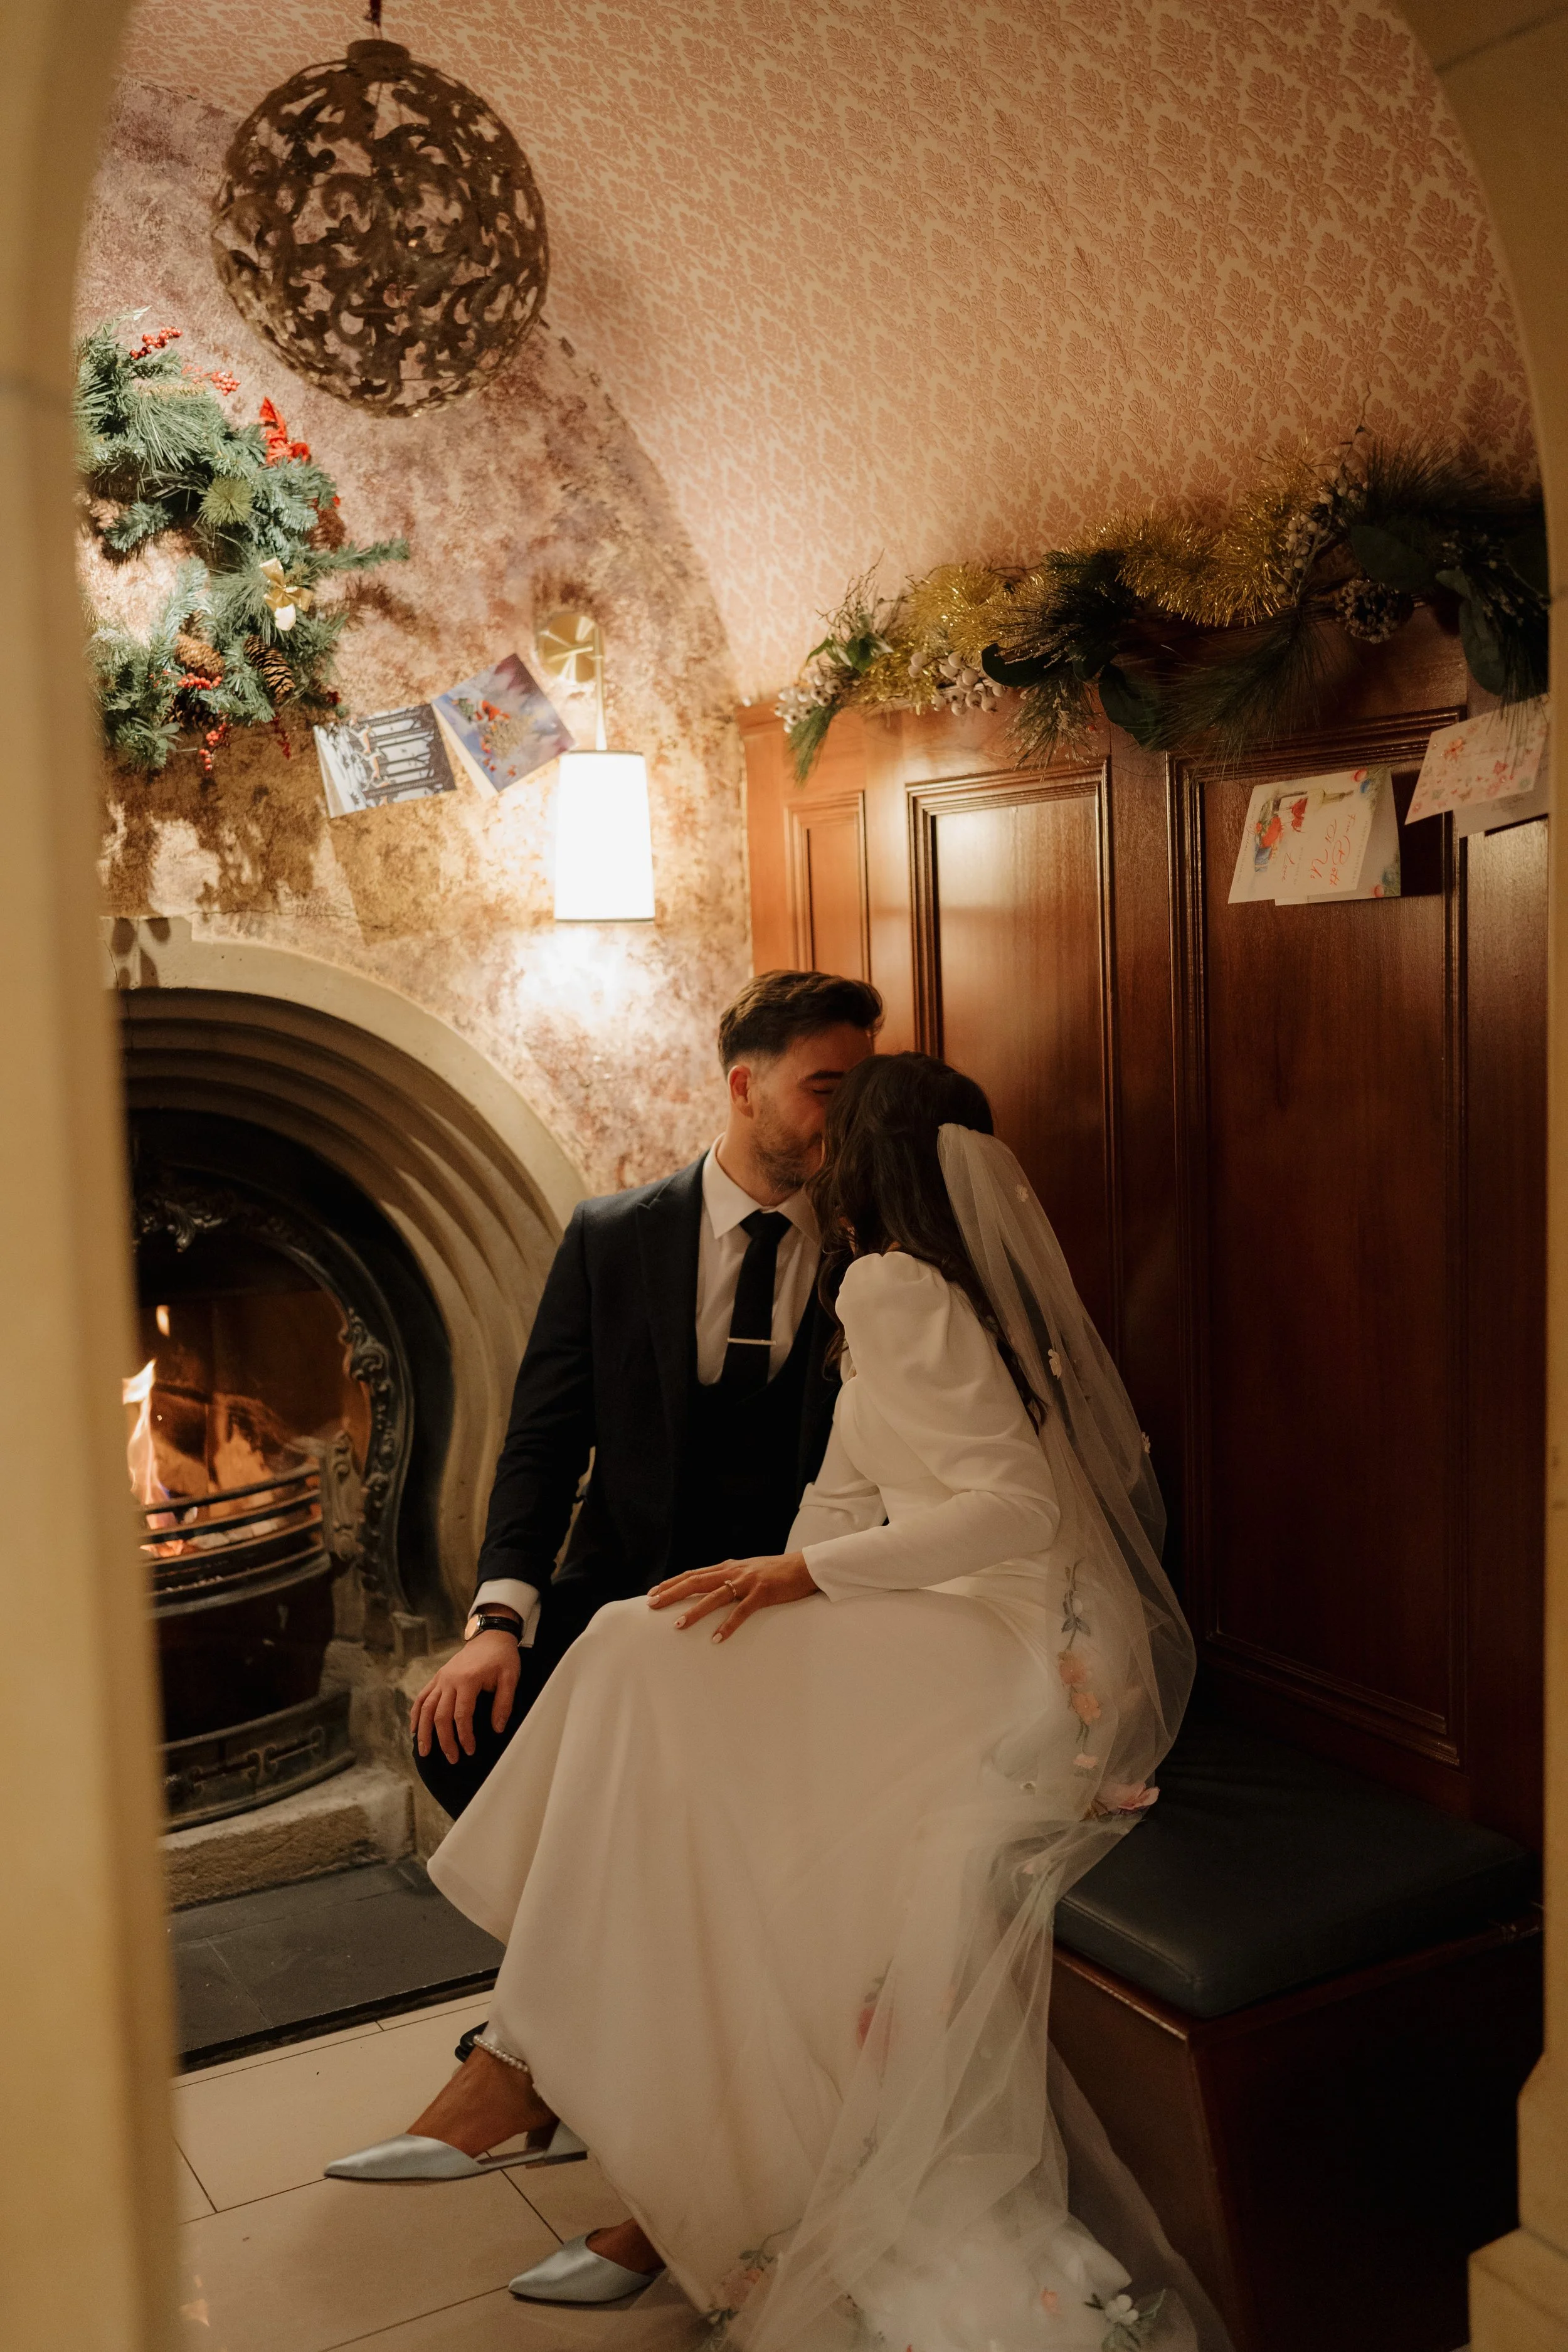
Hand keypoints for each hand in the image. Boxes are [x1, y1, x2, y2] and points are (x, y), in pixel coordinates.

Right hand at [410, 1629, 521, 1763]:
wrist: (490, 1636)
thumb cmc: (502, 1658)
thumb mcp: (510, 1678)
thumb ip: (504, 1704)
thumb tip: (497, 1729)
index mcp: (467, 1680)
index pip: (461, 1715)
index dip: (464, 1736)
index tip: (469, 1751)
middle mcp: (449, 1680)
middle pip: (440, 1715)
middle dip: (444, 1740)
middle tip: (452, 1758)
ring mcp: (441, 1678)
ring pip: (426, 1708)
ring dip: (423, 1731)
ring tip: (424, 1751)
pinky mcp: (437, 1677)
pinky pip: (422, 1697)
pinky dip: (415, 1714)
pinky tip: (414, 1729)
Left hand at [648, 1552, 818, 1642]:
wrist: (803, 1567)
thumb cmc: (775, 1571)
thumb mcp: (746, 1570)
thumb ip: (728, 1578)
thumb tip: (709, 1588)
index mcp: (727, 1567)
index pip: (693, 1574)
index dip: (671, 1583)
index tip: (652, 1593)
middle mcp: (733, 1572)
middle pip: (695, 1581)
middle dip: (672, 1593)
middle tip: (652, 1605)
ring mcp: (747, 1582)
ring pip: (715, 1597)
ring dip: (695, 1611)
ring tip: (678, 1625)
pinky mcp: (762, 1593)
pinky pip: (742, 1612)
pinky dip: (728, 1625)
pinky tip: (717, 1638)